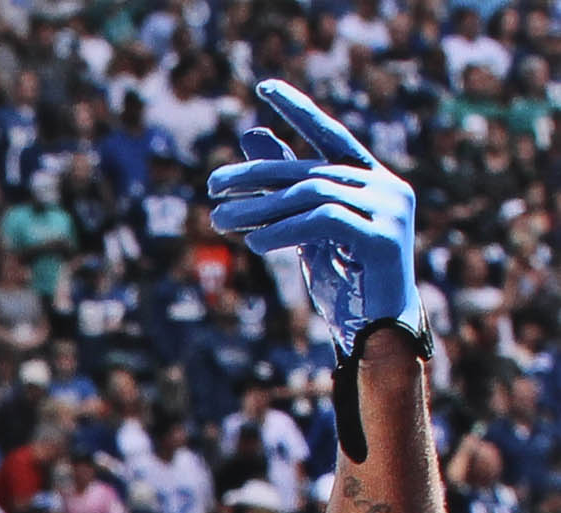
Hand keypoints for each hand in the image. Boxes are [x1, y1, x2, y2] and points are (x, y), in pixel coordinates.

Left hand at [207, 80, 424, 358]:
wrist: (378, 334)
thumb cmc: (345, 282)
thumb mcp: (306, 229)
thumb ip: (285, 186)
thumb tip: (249, 135)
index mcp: (371, 179)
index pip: (330, 135)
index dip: (298, 110)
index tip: (264, 88)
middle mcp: (386, 186)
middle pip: (310, 171)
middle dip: (257, 176)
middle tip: (212, 186)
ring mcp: (389, 210)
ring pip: (312, 195)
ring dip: (260, 208)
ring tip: (221, 220)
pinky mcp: (383, 238)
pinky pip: (324, 222)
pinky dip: (284, 229)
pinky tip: (255, 243)